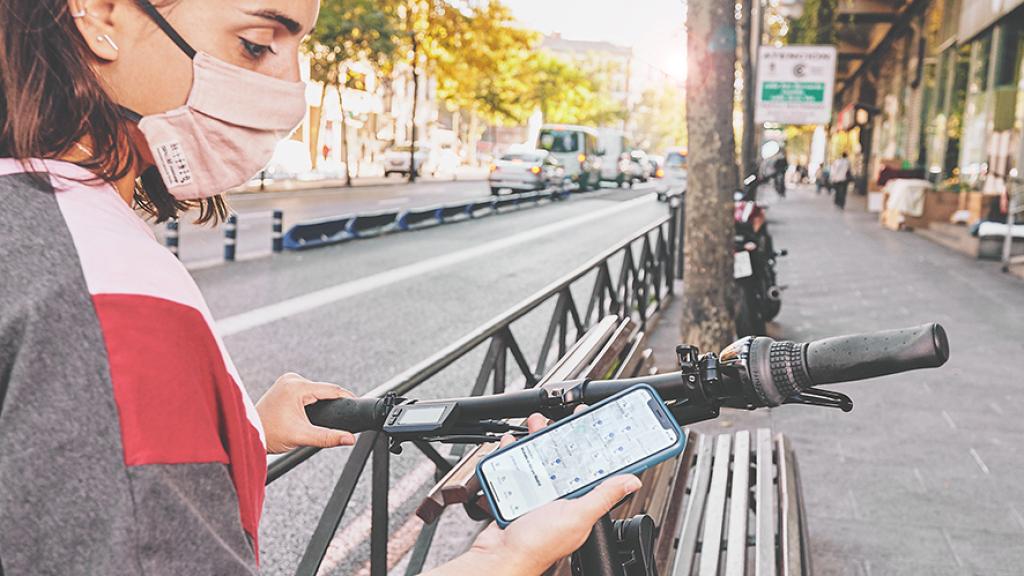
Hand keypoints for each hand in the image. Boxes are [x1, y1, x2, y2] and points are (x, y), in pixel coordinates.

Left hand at [255, 372, 356, 453]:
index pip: (331, 389)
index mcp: (297, 386)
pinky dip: (312, 400)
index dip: (346, 397)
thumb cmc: (269, 434)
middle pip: (324, 389)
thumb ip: (329, 437)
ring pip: (315, 390)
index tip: (357, 404)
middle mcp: (292, 379)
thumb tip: (349, 439)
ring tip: (319, 416)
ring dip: (321, 401)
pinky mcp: (284, 385)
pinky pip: (306, 390)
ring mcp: (287, 381)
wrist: (248, 435)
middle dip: (332, 402)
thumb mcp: (303, 436)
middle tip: (337, 418)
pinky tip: (310, 411)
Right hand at [427, 412, 641, 575]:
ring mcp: (536, 497)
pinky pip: (516, 470)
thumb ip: (603, 495)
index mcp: (579, 503)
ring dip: (535, 441)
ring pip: (539, 461)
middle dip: (562, 437)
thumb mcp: (577, 515)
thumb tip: (632, 481)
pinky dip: (512, 455)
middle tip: (560, 420)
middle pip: (564, 459)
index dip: (595, 446)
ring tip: (534, 426)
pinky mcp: (516, 496)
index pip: (593, 469)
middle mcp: (559, 499)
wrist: (499, 557)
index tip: (594, 425)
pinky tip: (510, 445)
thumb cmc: (537, 544)